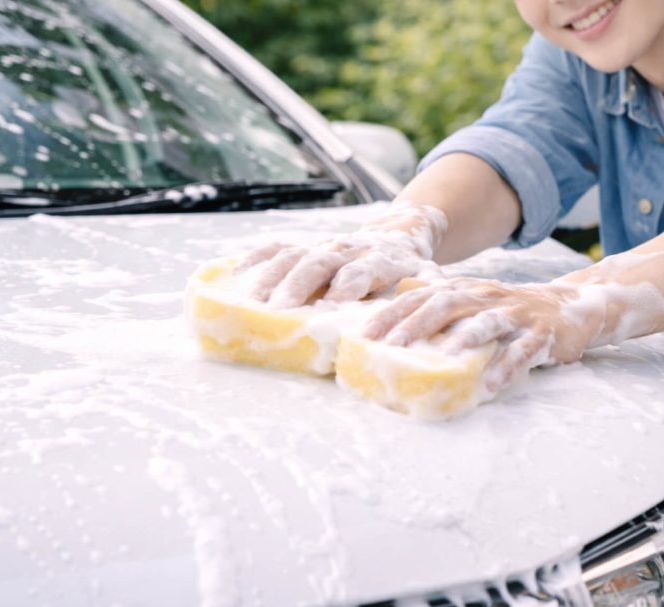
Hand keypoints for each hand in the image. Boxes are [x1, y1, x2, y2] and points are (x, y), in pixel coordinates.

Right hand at [235, 202, 447, 306]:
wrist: (399, 235)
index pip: (360, 270)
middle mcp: (346, 250)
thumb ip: (426, 294)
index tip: (334, 304)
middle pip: (319, 262)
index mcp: (377, 259)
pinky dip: (255, 258)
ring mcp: (323, 246)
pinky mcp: (306, 245)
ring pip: (293, 255)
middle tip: (281, 308)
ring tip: (253, 301)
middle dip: (299, 284)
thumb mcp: (428, 280)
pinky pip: (276, 248)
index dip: (347, 285)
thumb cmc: (413, 270)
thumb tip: (430, 314)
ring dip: (272, 277)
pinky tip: (233, 274)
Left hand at [362, 270, 663, 392]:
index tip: (363, 335)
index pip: (420, 296)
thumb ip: (434, 307)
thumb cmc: (508, 312)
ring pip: (487, 322)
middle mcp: (485, 297)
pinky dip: (508, 368)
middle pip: (446, 305)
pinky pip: (524, 350)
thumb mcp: (470, 303)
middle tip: (391, 347)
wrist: (569, 307)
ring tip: (446, 358)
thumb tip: (388, 322)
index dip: (391, 313)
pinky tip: (492, 386)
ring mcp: (515, 314)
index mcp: (463, 290)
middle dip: (416, 325)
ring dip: (465, 339)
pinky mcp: (542, 333)